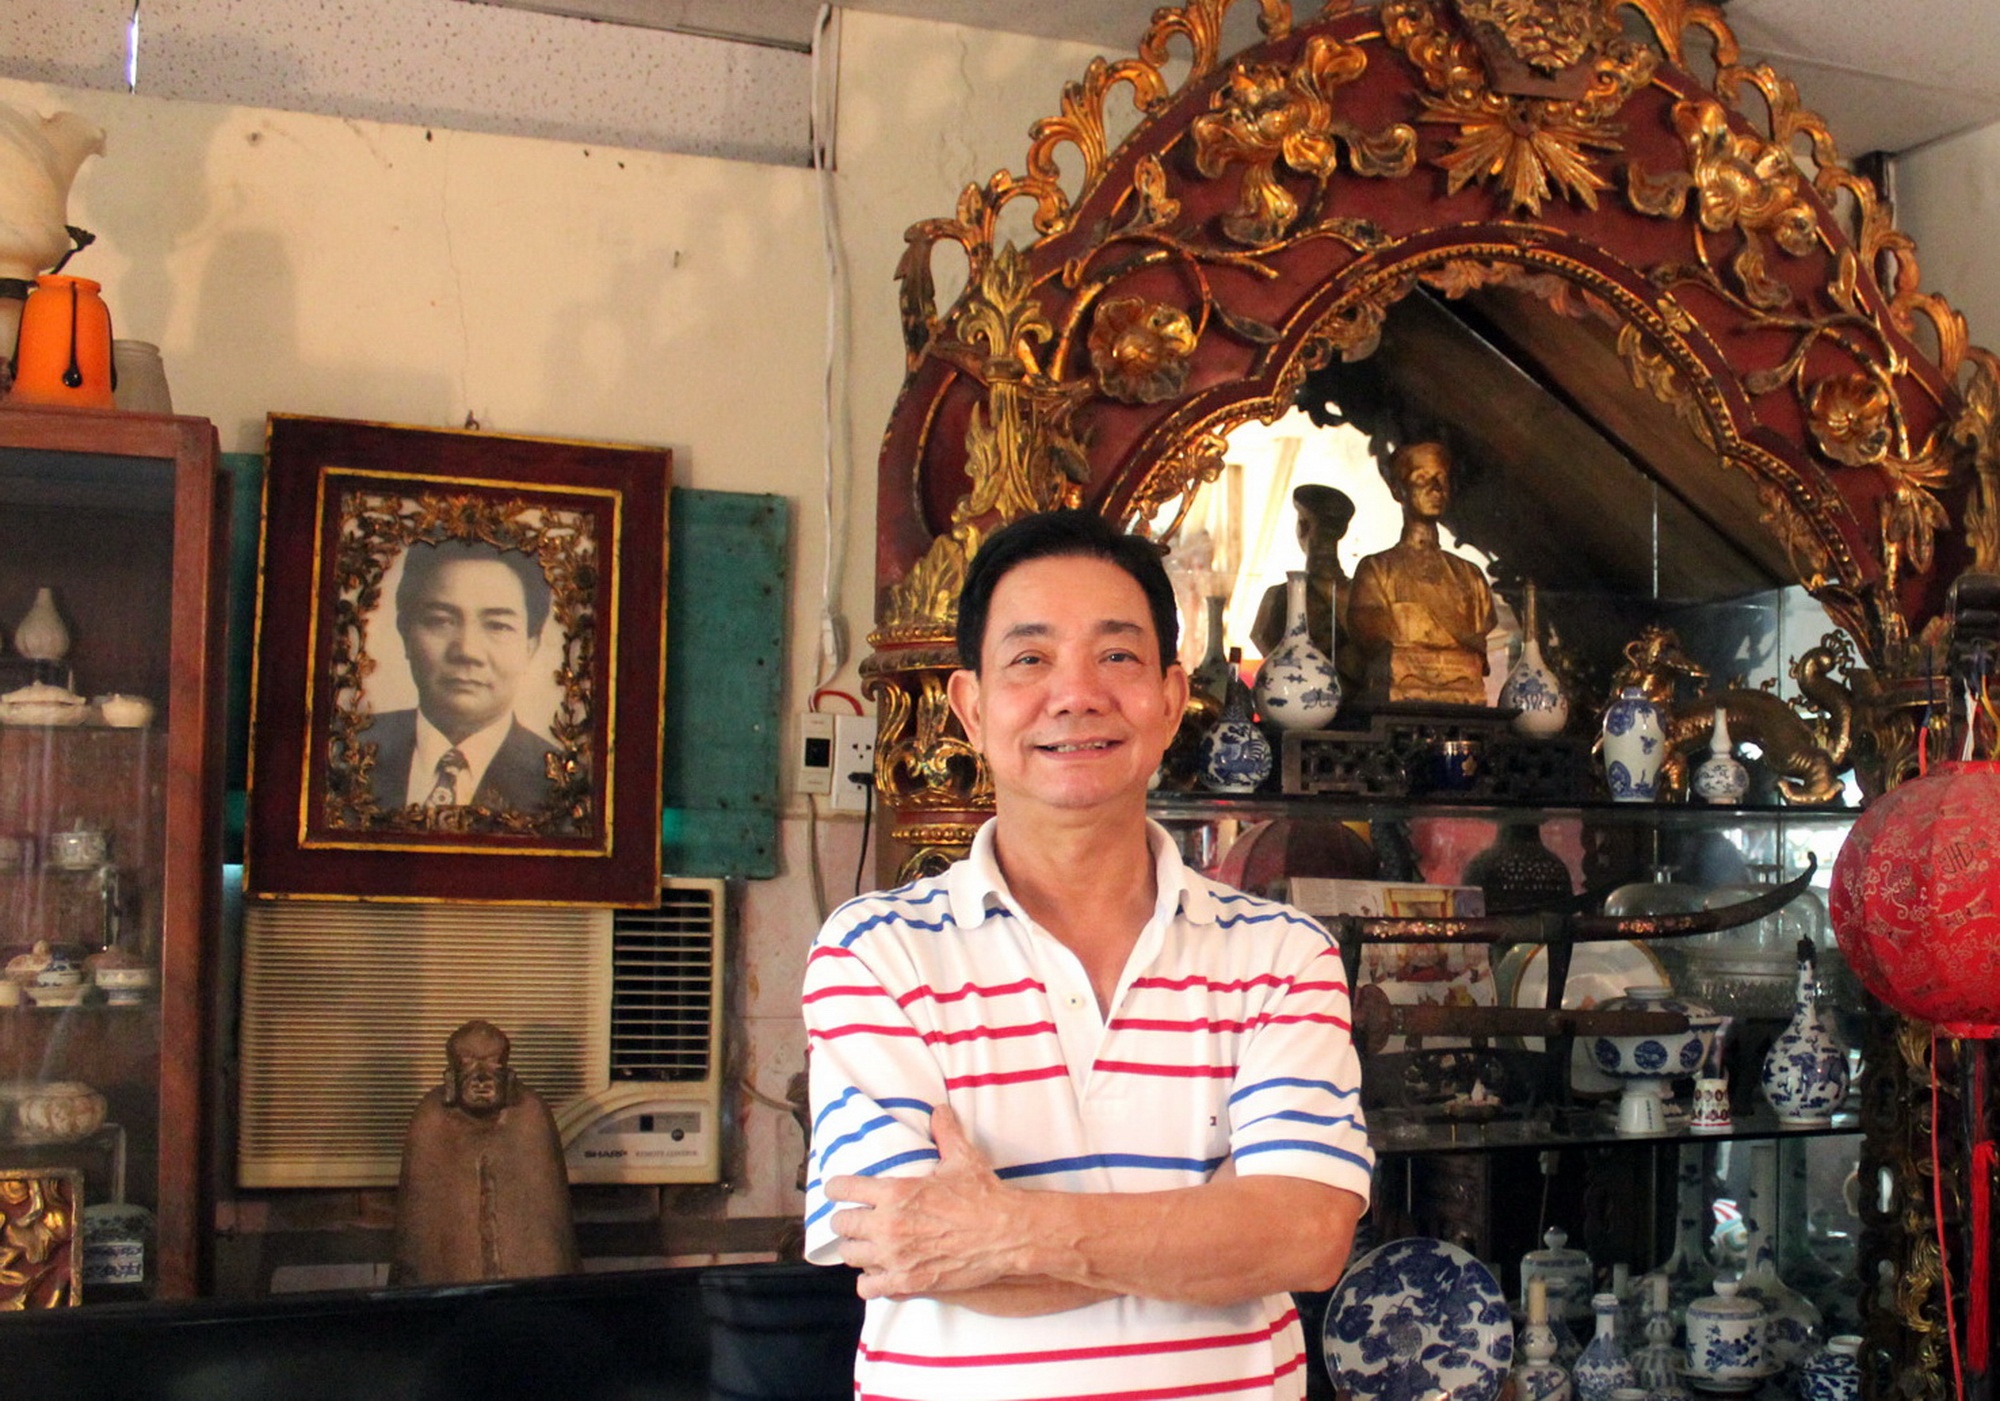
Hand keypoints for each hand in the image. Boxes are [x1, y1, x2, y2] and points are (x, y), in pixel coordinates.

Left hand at [826, 1105, 1024, 1299]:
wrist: (1007, 1234)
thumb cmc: (984, 1196)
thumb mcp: (963, 1158)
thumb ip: (945, 1132)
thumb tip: (940, 1110)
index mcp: (895, 1192)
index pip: (843, 1189)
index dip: (836, 1189)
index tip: (837, 1191)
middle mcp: (888, 1225)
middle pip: (842, 1225)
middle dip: (846, 1220)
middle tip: (855, 1219)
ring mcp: (895, 1257)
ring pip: (851, 1255)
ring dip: (856, 1249)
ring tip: (866, 1246)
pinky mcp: (908, 1282)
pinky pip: (868, 1288)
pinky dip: (869, 1281)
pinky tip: (878, 1273)